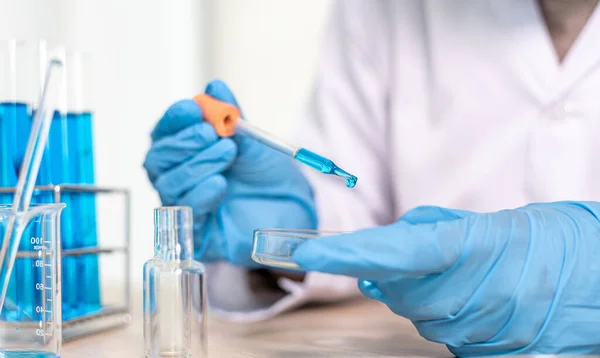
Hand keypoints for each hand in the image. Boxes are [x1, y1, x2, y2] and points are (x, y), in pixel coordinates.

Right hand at [144, 80, 316, 266]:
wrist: (296, 211)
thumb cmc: (270, 177)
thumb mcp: (254, 142)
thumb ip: (233, 117)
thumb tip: (216, 85)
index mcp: (187, 154)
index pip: (165, 134)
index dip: (174, 120)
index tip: (191, 108)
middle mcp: (180, 179)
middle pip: (158, 159)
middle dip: (184, 142)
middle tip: (211, 132)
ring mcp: (187, 207)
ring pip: (169, 184)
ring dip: (197, 164)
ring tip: (228, 153)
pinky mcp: (198, 234)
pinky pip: (187, 214)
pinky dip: (200, 195)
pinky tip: (220, 183)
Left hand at [293, 202, 599, 355]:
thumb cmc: (553, 241)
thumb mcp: (495, 221)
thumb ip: (434, 233)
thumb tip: (386, 244)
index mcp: (477, 247)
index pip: (398, 251)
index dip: (351, 252)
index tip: (311, 252)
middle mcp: (476, 295)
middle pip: (399, 291)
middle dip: (395, 272)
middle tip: (424, 253)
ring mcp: (485, 331)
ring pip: (419, 315)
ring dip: (423, 293)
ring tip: (463, 274)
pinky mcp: (492, 354)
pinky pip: (444, 334)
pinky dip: (445, 314)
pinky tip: (472, 298)